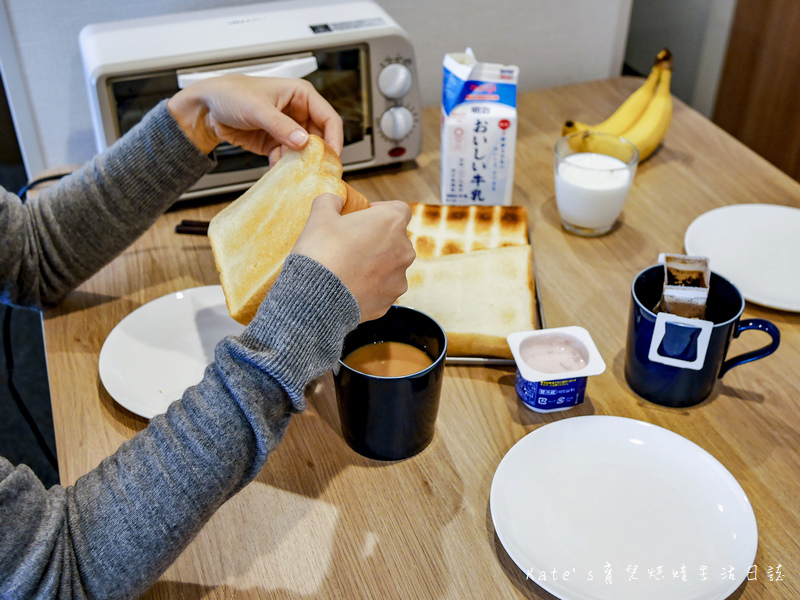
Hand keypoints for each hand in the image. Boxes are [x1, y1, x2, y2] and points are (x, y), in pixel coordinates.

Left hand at [167, 74, 342, 161]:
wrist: (206, 109)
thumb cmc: (230, 94)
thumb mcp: (258, 108)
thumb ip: (281, 126)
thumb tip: (303, 141)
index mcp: (300, 95)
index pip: (328, 118)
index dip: (333, 138)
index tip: (332, 157)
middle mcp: (297, 112)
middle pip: (319, 138)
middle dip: (316, 155)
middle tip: (316, 170)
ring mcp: (287, 129)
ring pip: (304, 151)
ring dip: (300, 163)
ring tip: (295, 173)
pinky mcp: (276, 143)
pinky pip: (287, 158)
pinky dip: (284, 167)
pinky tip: (278, 171)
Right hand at [291, 195, 414, 321]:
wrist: (316, 298)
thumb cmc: (321, 252)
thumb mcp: (319, 216)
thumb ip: (330, 201)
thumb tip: (335, 199)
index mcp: (391, 223)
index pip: (400, 209)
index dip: (382, 210)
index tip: (365, 215)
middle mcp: (403, 250)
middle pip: (396, 239)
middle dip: (378, 239)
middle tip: (353, 243)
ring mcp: (399, 278)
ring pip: (391, 266)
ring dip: (376, 264)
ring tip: (350, 269)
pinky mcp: (390, 300)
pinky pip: (382, 289)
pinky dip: (370, 287)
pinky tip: (350, 287)